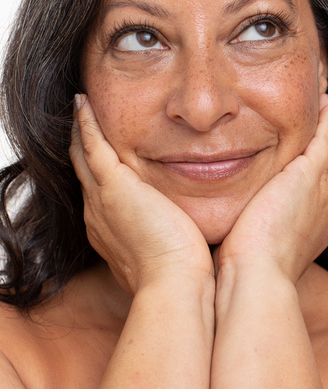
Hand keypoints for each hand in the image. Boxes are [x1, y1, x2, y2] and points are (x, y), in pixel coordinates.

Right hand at [69, 95, 213, 293]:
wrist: (175, 284)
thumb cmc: (180, 274)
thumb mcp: (166, 252)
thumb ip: (167, 237)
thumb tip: (186, 231)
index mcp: (110, 230)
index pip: (98, 192)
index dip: (97, 172)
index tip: (103, 155)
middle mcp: (97, 215)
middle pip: (84, 172)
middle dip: (83, 147)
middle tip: (84, 123)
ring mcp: (101, 201)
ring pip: (83, 156)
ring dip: (82, 130)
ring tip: (81, 107)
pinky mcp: (113, 187)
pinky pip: (92, 146)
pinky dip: (87, 124)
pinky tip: (84, 104)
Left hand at [215, 94, 327, 283]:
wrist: (255, 276)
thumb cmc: (245, 271)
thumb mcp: (253, 246)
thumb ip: (250, 228)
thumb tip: (230, 225)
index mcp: (315, 225)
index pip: (318, 187)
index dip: (315, 166)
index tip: (309, 153)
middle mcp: (326, 206)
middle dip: (327, 142)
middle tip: (325, 118)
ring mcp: (322, 190)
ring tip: (325, 104)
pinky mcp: (310, 175)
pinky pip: (324, 138)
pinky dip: (325, 120)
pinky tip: (322, 103)